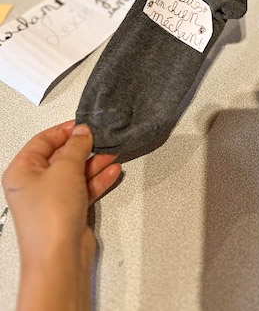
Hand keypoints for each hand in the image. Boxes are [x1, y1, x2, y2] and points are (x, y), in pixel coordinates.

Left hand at [2, 120, 120, 310]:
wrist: (60, 256)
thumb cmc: (50, 217)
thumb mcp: (65, 168)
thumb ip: (76, 146)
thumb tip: (82, 132)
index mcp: (22, 170)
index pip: (43, 140)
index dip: (64, 131)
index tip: (84, 125)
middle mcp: (34, 184)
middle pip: (61, 156)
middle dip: (84, 148)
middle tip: (101, 138)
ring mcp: (52, 199)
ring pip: (75, 172)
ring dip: (94, 163)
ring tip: (112, 153)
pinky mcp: (68, 211)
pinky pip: (84, 188)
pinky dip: (98, 179)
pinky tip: (113, 171)